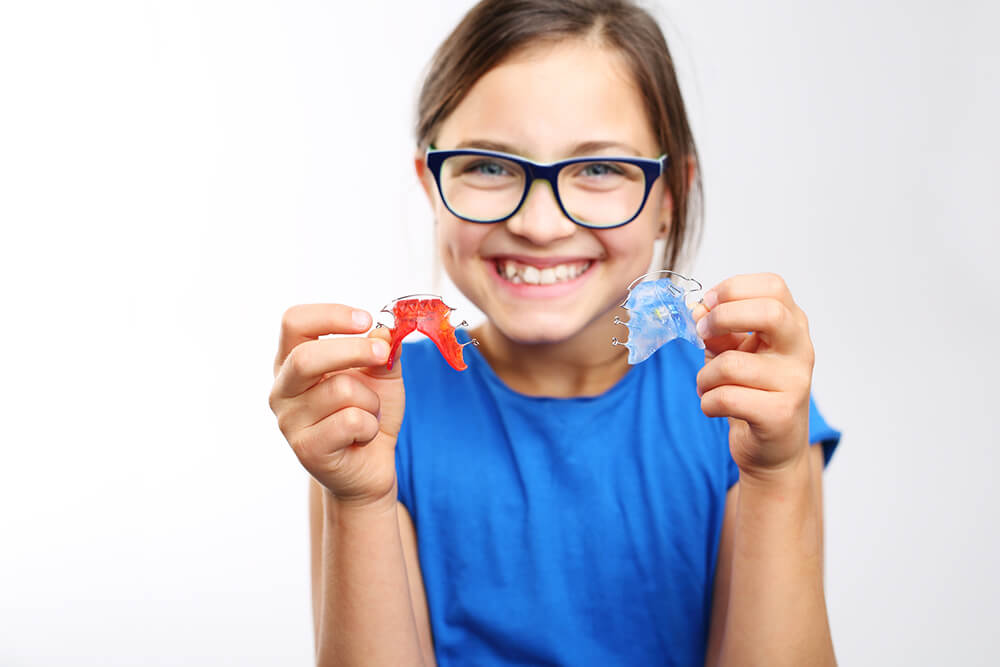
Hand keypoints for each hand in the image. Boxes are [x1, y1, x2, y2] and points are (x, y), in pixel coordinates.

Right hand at [268, 304, 405, 508]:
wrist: (369, 466)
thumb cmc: (368, 413)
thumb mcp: (382, 373)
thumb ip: (384, 348)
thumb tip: (386, 330)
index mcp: (292, 361)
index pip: (293, 322)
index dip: (330, 315)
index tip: (365, 320)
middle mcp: (282, 389)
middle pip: (306, 356)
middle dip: (355, 351)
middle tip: (383, 354)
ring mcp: (289, 421)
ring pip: (340, 390)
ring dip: (370, 400)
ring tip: (368, 414)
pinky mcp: (306, 449)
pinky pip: (350, 421)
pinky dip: (370, 426)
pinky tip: (362, 436)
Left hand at [690, 274, 813, 478]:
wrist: (773, 447)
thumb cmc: (752, 390)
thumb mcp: (733, 351)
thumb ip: (716, 328)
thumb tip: (696, 309)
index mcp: (791, 325)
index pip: (773, 286)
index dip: (734, 288)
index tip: (709, 303)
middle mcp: (800, 350)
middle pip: (770, 313)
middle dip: (723, 318)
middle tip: (702, 332)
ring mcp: (795, 383)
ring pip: (731, 364)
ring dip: (704, 376)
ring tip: (706, 386)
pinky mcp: (780, 415)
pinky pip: (727, 398)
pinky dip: (707, 402)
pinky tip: (714, 407)